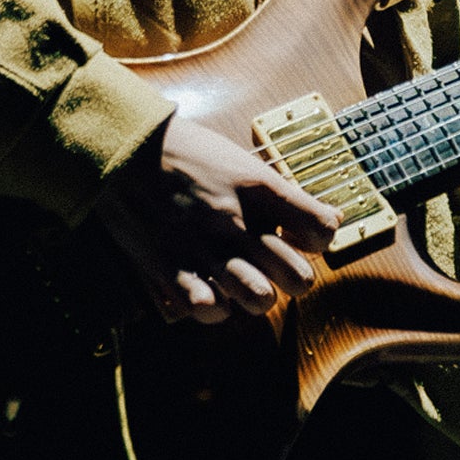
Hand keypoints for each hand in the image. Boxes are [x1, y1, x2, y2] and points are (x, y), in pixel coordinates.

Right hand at [94, 106, 341, 323]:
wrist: (124, 149)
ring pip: (258, 300)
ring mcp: (202, 249)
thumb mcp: (243, 164)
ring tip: (244, 282)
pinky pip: (207, 310)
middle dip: (295, 278)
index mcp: (256, 189)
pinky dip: (213, 306)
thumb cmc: (187, 154)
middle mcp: (234, 222)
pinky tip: (209, 289)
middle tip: (277, 268)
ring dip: (256, 296)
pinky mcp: (168, 269)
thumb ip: (288, 197)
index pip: (320, 230)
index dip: (318, 239)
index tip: (301, 237)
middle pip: (298, 278)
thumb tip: (335, 219)